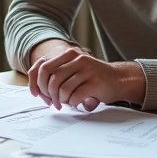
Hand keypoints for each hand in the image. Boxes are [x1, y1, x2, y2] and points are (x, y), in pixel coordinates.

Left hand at [29, 46, 145, 110]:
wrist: (119, 79)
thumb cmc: (93, 77)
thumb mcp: (74, 69)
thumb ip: (58, 74)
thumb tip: (37, 90)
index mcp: (69, 54)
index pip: (43, 67)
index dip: (37, 83)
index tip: (39, 95)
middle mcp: (78, 59)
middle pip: (51, 79)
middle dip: (49, 95)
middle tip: (54, 103)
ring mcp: (87, 70)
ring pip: (62, 89)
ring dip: (62, 100)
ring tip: (67, 102)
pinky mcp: (95, 83)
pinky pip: (75, 96)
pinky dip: (73, 103)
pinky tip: (77, 102)